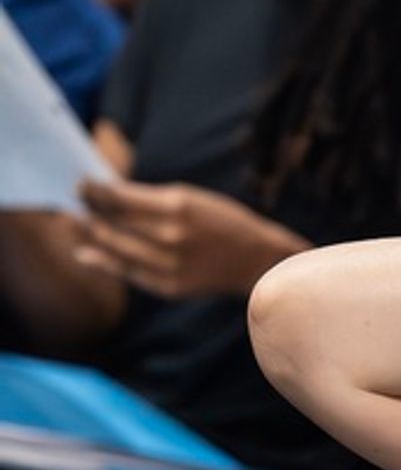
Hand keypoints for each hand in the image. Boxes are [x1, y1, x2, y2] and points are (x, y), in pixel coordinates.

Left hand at [75, 178, 305, 298]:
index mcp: (177, 206)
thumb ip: (149, 198)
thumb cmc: (222, 222)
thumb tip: (106, 195)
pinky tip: (86, 253)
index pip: (118, 196)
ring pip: (114, 249)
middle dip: (89, 210)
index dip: (94, 189)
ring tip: (79, 224)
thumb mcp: (190, 197)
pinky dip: (102, 263)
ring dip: (92, 234)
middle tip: (74, 202)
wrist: (256, 260)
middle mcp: (170, 236)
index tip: (80, 183)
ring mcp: (169, 264)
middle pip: (112, 222)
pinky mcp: (170, 286)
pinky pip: (127, 273)